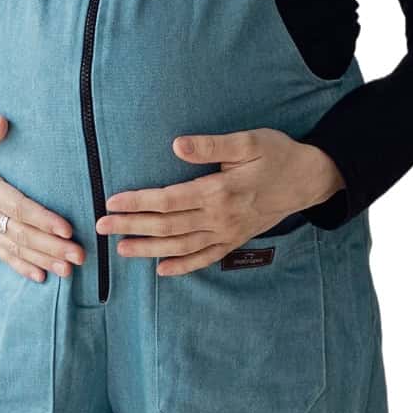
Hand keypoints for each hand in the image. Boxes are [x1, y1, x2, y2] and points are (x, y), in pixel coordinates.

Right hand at [0, 114, 86, 282]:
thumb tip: (2, 124)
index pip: (15, 206)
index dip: (42, 219)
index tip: (66, 229)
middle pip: (20, 233)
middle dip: (51, 246)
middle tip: (80, 255)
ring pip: (14, 247)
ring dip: (43, 259)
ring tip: (70, 270)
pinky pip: (0, 252)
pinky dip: (20, 266)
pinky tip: (41, 277)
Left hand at [98, 128, 344, 276]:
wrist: (310, 179)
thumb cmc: (278, 154)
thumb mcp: (249, 142)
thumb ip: (212, 145)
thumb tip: (177, 145)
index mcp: (219, 191)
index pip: (169, 200)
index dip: (138, 202)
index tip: (112, 201)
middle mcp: (220, 217)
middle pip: (168, 225)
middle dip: (132, 226)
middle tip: (102, 227)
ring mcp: (228, 233)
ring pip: (181, 246)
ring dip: (149, 249)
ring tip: (122, 249)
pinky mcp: (235, 240)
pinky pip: (205, 258)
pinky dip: (183, 266)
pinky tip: (162, 271)